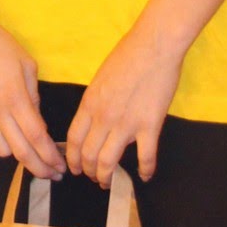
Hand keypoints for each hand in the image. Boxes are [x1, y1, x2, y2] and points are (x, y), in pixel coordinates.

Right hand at [0, 2, 64, 179]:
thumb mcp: (27, 65)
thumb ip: (33, 96)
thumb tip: (37, 119)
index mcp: (16, 99)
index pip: (37, 139)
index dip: (51, 157)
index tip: (61, 166)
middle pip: (21, 153)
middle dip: (40, 168)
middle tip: (52, 174)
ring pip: (1, 151)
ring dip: (17, 154)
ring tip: (27, 148)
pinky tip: (2, 134)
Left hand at [65, 23, 183, 184]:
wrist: (154, 45)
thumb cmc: (127, 55)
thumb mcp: (100, 78)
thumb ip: (95, 102)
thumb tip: (93, 120)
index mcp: (89, 103)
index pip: (73, 139)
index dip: (72, 158)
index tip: (74, 167)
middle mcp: (103, 116)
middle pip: (89, 154)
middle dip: (88, 171)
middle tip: (93, 177)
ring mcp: (126, 123)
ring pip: (109, 161)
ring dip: (107, 176)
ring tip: (109, 181)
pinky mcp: (150, 125)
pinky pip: (146, 157)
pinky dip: (145, 171)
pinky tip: (144, 176)